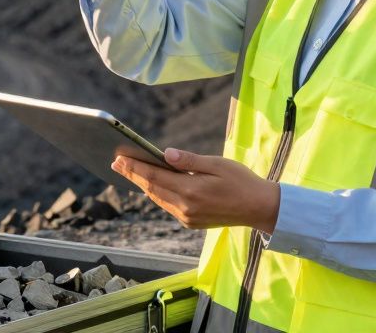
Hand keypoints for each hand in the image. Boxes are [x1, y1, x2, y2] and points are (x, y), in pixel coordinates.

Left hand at [111, 148, 280, 232]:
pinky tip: (152, 184)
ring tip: (130, 171)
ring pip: (158, 198)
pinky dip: (158, 193)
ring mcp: (187, 217)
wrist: (259, 208)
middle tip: (116, 163)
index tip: (118, 159)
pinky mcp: (191, 222)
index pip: (154, 177)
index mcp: (191, 191)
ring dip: (144, 185)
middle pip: (151, 189)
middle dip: (133, 175)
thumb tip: (165, 154)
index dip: (134, 167)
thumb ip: (189, 161)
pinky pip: (168, 206)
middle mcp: (185, 207)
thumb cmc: (241, 181)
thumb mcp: (217, 164)